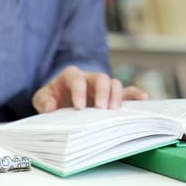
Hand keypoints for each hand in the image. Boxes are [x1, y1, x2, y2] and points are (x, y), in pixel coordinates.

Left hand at [32, 66, 147, 112]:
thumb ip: (42, 101)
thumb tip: (50, 107)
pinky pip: (126, 92)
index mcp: (71, 76)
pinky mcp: (111, 96)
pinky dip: (134, 94)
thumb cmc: (51, 98)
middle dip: (102, 92)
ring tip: (114, 110)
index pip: (77, 79)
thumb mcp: (42, 99)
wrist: (59, 102)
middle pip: (100, 78)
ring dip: (116, 95)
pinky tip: (143, 98)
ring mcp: (102, 87)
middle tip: (101, 108)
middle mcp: (89, 78)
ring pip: (114, 83)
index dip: (79, 91)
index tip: (79, 108)